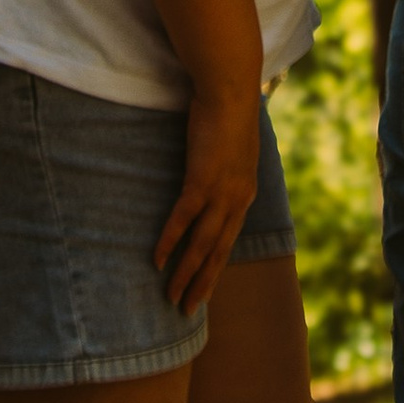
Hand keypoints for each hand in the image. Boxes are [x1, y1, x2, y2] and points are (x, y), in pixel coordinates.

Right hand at [154, 89, 263, 314]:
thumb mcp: (233, 149)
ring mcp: (220, 193)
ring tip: (172, 298)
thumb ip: (226, 169)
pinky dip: (170, 242)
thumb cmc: (229, 114)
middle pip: (218, 251)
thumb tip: (215, 174)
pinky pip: (183, 219)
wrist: (231, 91)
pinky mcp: (201, 181)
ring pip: (202, 244)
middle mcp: (237, 200)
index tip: (204, 289)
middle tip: (187, 310)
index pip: (229, 240)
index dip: (215, 266)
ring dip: (186, 274)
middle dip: (202, 283)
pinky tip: (158, 261)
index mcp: (245, 194)